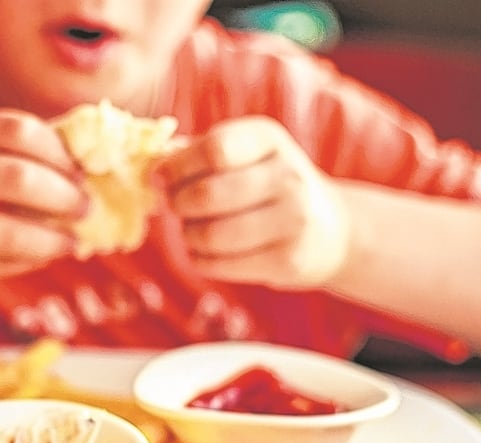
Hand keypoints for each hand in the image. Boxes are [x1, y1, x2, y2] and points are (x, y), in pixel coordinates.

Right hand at [0, 109, 86, 280]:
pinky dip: (27, 262)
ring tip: (72, 242)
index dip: (59, 152)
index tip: (80, 170)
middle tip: (85, 207)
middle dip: (63, 196)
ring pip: (9, 232)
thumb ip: (1, 149)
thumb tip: (77, 166)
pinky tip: (42, 257)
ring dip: (51, 241)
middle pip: (18, 179)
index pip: (18, 131)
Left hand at [158, 116, 350, 287]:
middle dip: (177, 204)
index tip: (159, 178)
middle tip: (175, 207)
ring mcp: (293, 220)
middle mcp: (288, 176)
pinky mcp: (287, 260)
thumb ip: (199, 154)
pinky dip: (199, 260)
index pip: (213, 150)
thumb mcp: (244, 155)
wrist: (330, 229)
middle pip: (207, 194)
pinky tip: (204, 252)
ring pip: (210, 235)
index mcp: (269, 139)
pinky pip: (221, 265)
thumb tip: (151, 167)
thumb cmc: (268, 186)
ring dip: (188, 236)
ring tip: (192, 231)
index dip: (176, 167)